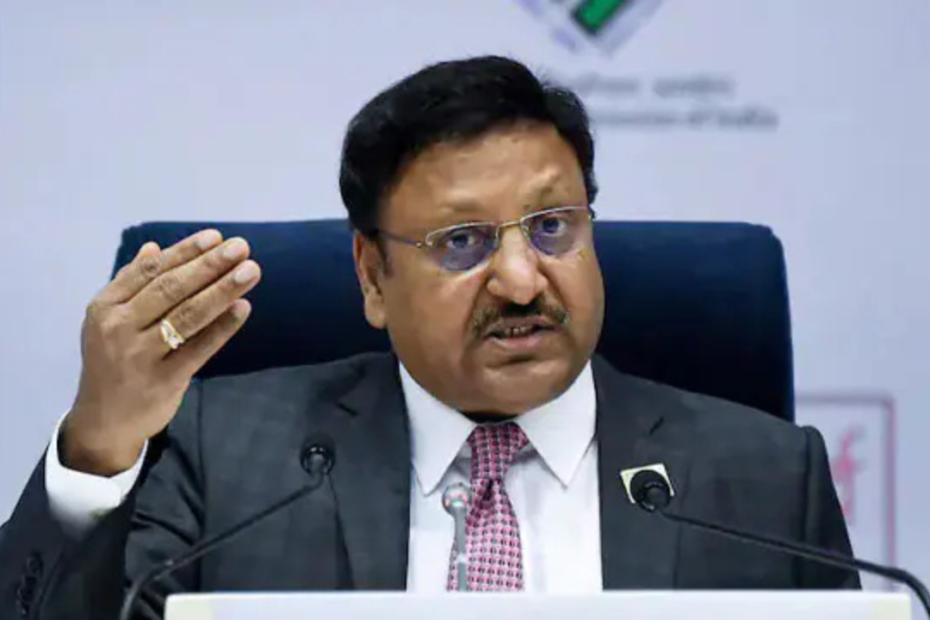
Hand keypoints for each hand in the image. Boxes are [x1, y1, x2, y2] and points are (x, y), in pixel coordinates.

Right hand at [61, 229, 260, 474]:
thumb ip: (130, 284)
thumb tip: (154, 247)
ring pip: (187, 315)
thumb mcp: (109, 321)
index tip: (216, 237)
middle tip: (242, 247)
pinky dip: (223, 327)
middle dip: (209, 265)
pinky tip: (243, 308)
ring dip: (222, 289)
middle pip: (171, 289)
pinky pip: (199, 348)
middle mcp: (119, 327)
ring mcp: (140, 355)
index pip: (151, 271)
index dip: (185, 252)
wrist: (102, 422)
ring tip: (250, 271)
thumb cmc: (113, 363)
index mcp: (105, 306)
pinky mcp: (163, 380)